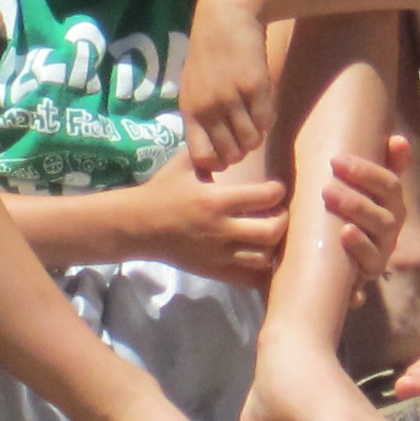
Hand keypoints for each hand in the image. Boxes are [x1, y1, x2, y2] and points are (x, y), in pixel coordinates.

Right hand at [122, 160, 292, 284]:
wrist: (137, 226)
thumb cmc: (162, 191)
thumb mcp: (184, 163)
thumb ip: (210, 152)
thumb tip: (236, 142)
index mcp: (215, 200)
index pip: (264, 197)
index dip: (277, 190)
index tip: (275, 188)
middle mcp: (220, 230)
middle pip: (271, 231)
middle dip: (282, 219)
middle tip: (277, 212)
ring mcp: (218, 255)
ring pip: (263, 258)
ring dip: (272, 245)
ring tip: (268, 233)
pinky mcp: (214, 271)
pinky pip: (248, 279)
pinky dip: (260, 270)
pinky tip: (260, 255)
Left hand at [178, 0, 280, 172]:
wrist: (226, 15)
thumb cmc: (209, 52)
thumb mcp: (193, 85)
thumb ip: (199, 115)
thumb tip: (210, 151)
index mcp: (190, 110)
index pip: (202, 158)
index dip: (217, 163)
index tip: (225, 152)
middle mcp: (209, 108)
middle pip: (230, 155)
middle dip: (240, 151)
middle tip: (243, 134)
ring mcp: (232, 99)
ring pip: (252, 142)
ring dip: (255, 135)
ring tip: (253, 117)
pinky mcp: (255, 88)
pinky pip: (266, 122)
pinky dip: (267, 120)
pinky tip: (262, 105)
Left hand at [319, 132, 410, 283]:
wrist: (325, 264)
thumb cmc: (336, 217)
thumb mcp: (345, 190)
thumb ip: (359, 166)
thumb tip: (395, 138)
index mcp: (388, 198)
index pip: (390, 178)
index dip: (375, 165)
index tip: (338, 158)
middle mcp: (391, 220)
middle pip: (388, 196)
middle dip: (362, 178)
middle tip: (332, 167)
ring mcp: (384, 244)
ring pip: (381, 224)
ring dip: (356, 206)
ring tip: (329, 194)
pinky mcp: (372, 268)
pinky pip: (371, 258)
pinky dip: (360, 245)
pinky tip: (344, 233)